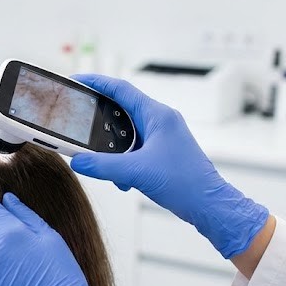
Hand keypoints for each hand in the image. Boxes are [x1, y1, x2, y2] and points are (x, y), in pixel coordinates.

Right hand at [69, 74, 268, 258]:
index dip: (96, 82)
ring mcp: (162, 137)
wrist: (209, 205)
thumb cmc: (185, 183)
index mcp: (158, 115)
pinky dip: (123, 162)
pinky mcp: (162, 153)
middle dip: (99, 120)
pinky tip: (122, 180)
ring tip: (100, 160)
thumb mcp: (137, 172)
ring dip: (111, 148)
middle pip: (121, 110)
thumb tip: (78, 161)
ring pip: (126, 134)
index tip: (76, 80)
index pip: (121, 89)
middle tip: (79, 122)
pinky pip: (134, 150)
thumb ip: (103, 166)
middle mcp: (161, 121)